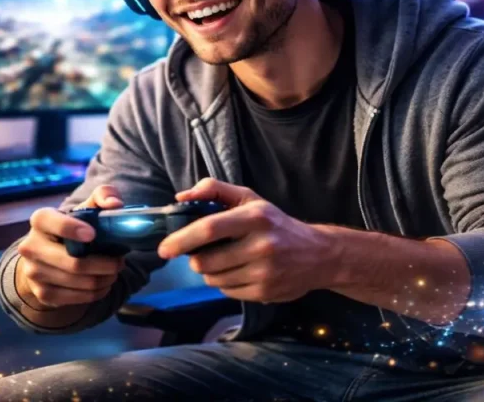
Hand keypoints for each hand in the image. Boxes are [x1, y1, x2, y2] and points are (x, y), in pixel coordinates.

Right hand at [16, 185, 126, 307]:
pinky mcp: (42, 294)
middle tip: (120, 262)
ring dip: (104, 279)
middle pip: (73, 262)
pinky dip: (97, 293)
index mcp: (40, 220)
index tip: (93, 235)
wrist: (45, 259)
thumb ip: (103, 196)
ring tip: (114, 272)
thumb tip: (116, 204)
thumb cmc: (72, 228)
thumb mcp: (85, 208)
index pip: (49, 222)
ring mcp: (34, 272)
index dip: (70, 228)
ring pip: (79, 282)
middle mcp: (31, 246)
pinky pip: (77, 298)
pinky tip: (103, 284)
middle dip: (104, 264)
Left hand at [158, 178, 337, 302]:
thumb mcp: (251, 200)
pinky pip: (227, 292)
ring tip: (224, 261)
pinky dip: (225, 284)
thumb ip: (216, 191)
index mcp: (256, 217)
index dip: (181, 239)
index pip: (209, 229)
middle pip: (207, 261)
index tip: (164, 249)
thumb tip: (181, 197)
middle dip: (195, 259)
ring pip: (214, 279)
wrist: (318, 254)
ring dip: (210, 272)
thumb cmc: (276, 224)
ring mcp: (264, 272)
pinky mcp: (265, 293)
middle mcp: (262, 245)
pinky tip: (239, 272)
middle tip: (201, 253)